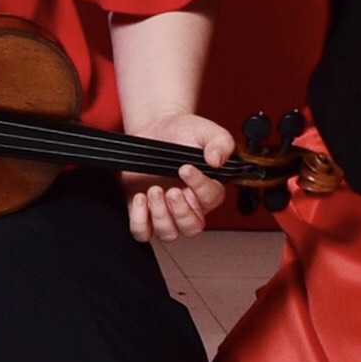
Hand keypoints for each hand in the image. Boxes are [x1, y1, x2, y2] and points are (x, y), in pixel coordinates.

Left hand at [124, 114, 233, 244]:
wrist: (156, 128)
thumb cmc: (183, 132)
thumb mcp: (206, 131)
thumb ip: (220, 142)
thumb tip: (217, 160)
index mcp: (208, 190)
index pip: (211, 199)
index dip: (199, 186)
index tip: (186, 168)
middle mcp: (189, 205)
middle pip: (192, 227)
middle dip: (181, 211)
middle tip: (173, 190)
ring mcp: (165, 210)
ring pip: (169, 233)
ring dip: (161, 215)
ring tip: (154, 190)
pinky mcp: (142, 211)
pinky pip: (142, 232)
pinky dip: (140, 221)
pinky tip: (140, 197)